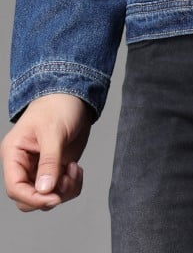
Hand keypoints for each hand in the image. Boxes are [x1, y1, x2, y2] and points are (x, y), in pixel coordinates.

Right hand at [1, 93, 93, 211]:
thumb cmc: (58, 106)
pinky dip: (72, 186)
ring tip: (74, 170)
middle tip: (67, 180)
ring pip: (46, 198)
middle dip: (50, 195)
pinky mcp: (56, 170)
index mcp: (14, 154)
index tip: (53, 198)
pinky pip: (60, 191)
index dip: (32, 198)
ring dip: (64, 190)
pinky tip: (77, 169)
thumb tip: (45, 190)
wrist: (75, 96)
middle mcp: (24, 165)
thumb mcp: (53, 132)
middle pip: (28, 199)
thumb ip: (49, 161)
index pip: (15, 187)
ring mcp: (40, 169)